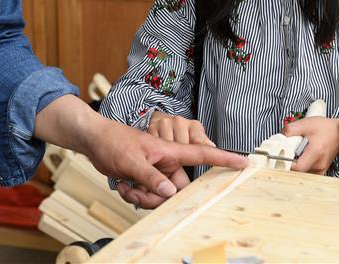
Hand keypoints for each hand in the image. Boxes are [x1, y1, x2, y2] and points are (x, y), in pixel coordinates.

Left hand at [34, 96, 247, 209]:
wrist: (95, 141)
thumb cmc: (113, 141)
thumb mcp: (131, 161)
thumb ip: (151, 177)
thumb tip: (170, 192)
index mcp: (169, 152)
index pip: (201, 155)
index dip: (223, 159)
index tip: (243, 162)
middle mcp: (166, 163)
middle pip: (177, 190)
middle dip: (157, 197)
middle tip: (137, 190)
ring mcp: (156, 172)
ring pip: (162, 197)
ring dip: (144, 197)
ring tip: (127, 186)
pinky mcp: (146, 179)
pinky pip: (150, 197)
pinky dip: (136, 196)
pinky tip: (123, 186)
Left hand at [282, 117, 338, 174]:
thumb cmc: (324, 128)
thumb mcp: (306, 123)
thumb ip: (290, 130)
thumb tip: (278, 138)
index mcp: (316, 152)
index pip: (297, 168)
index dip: (285, 164)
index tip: (279, 157)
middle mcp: (319, 165)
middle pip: (297, 173)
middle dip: (288, 164)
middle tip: (285, 154)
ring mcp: (320, 170)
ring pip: (301, 175)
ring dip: (294, 166)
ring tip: (294, 155)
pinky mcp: (320, 172)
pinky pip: (306, 175)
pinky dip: (300, 168)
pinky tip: (299, 159)